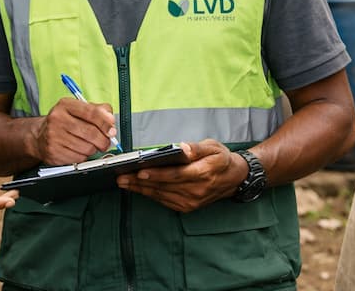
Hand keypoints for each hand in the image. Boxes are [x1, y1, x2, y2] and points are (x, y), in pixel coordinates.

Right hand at [33, 97, 118, 164]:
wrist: (39, 136)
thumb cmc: (64, 122)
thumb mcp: (78, 109)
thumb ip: (98, 110)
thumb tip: (111, 119)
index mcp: (65, 105)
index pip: (91, 113)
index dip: (105, 123)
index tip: (112, 130)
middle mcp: (57, 119)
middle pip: (91, 132)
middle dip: (103, 140)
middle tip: (106, 142)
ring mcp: (54, 136)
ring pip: (87, 147)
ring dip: (94, 149)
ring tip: (90, 145)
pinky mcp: (53, 152)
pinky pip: (79, 158)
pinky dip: (84, 156)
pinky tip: (80, 150)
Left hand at [116, 140, 246, 212]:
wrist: (233, 178)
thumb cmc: (220, 158)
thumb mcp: (213, 146)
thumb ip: (197, 147)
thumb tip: (182, 147)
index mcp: (204, 172)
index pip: (176, 175)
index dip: (157, 174)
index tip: (139, 171)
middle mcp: (197, 190)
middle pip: (164, 186)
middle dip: (140, 182)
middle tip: (121, 177)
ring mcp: (192, 201)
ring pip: (162, 195)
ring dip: (141, 190)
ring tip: (123, 182)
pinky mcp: (188, 207)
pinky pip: (165, 201)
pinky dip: (150, 195)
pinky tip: (138, 189)